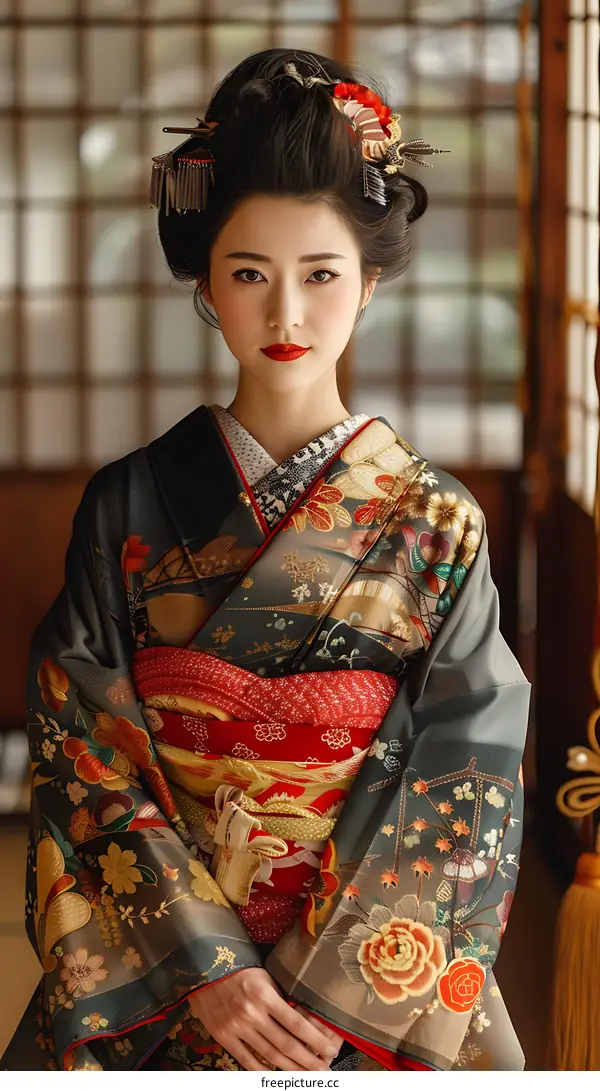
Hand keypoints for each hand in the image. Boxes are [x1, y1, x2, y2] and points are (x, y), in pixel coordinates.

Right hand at [188, 967, 340, 1070]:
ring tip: (308, 1076)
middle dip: (309, 1060)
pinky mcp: (223, 1037)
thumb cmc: (239, 971)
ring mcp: (237, 1027)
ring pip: (270, 1056)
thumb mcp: (264, 977)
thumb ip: (281, 998)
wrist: (203, 969)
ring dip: (292, 1069)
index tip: (330, 1050)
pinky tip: (277, 1076)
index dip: (316, 1040)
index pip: (296, 1024)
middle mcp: (252, 1013)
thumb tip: (303, 1020)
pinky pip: (247, 1060)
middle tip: (325, 1069)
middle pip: (287, 1044)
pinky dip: (263, 1072)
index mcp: (265, 995)